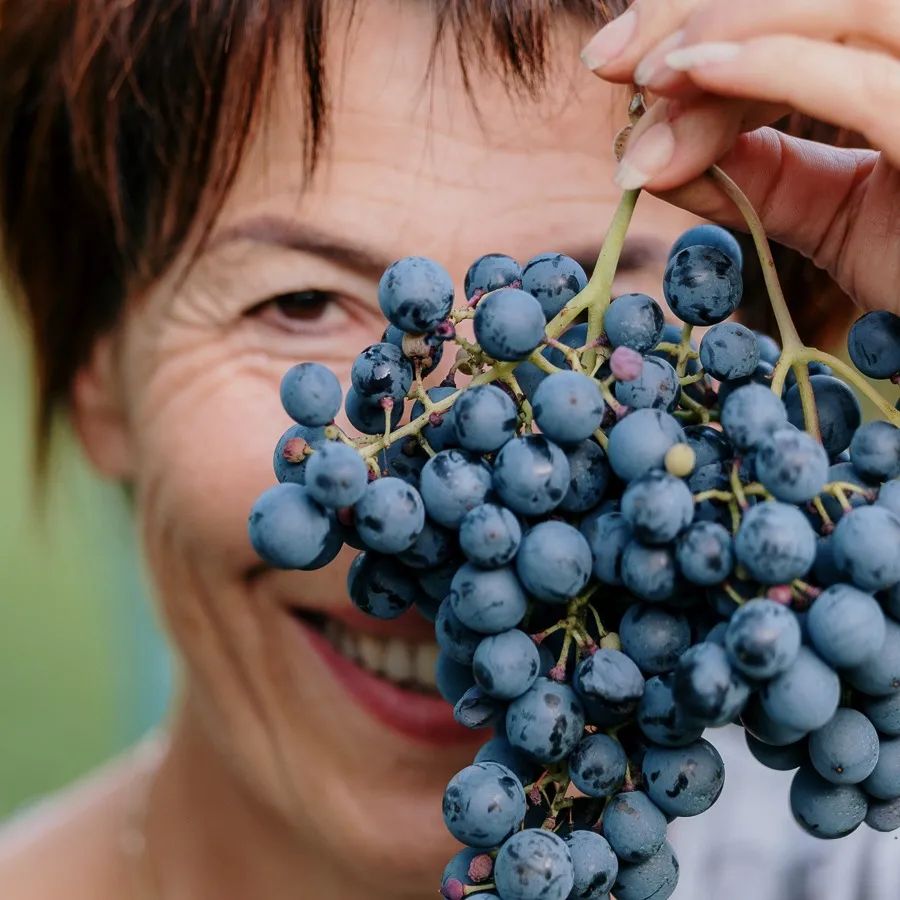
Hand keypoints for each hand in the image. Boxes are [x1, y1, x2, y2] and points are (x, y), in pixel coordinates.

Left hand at [581, 0, 899, 315]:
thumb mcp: (827, 213)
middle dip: (702, 7)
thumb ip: (754, 171)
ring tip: (649, 76)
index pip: (807, 2)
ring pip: (848, 3)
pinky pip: (867, 80)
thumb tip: (649, 148)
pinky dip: (773, 65)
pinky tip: (690, 74)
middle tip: (612, 58)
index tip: (618, 55)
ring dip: (732, 25)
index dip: (709, 10)